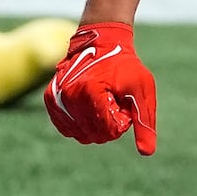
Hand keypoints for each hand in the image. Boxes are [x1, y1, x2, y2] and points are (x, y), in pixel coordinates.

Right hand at [45, 22, 156, 154]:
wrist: (102, 42)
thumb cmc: (125, 66)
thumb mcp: (142, 90)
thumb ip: (144, 122)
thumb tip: (146, 153)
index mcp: (91, 91)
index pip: (109, 131)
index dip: (122, 120)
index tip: (122, 101)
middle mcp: (70, 95)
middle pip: (94, 134)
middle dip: (109, 123)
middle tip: (113, 100)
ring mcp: (57, 97)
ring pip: (80, 134)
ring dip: (95, 123)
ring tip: (101, 100)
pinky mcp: (50, 99)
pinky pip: (66, 128)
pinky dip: (80, 123)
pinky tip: (88, 107)